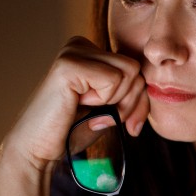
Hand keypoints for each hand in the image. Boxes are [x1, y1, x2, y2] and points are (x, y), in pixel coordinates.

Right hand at [2, 36, 148, 174]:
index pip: (136, 68)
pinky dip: (104, 101)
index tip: (125, 121)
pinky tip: (78, 105)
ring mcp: (73, 52)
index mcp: (90, 52)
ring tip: (88, 109)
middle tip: (103, 118)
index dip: (137, 99)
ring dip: (117, 102)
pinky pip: (114, 80)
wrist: (38, 149)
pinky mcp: (69, 65)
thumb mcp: (113, 109)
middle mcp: (80, 45)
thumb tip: (156, 88)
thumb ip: (133, 94)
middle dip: (130, 102)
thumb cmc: (73, 130)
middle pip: (136, 69)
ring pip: (130, 73)